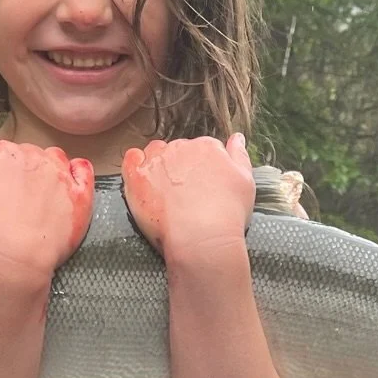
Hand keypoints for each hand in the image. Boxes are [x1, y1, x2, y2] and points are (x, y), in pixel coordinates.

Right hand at [0, 140, 94, 286]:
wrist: (16, 256)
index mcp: (7, 154)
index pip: (3, 151)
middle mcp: (37, 158)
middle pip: (30, 154)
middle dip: (23, 170)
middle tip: (17, 196)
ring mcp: (61, 176)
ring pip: (57, 159)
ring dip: (49, 167)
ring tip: (42, 191)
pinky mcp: (80, 196)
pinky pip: (84, 172)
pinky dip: (78, 172)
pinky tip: (71, 181)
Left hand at [121, 134, 255, 262]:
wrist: (203, 239)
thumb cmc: (228, 216)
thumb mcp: (245, 182)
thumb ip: (239, 156)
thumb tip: (237, 137)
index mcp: (208, 147)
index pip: (200, 149)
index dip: (199, 169)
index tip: (199, 187)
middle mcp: (182, 148)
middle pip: (177, 151)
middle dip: (179, 168)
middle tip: (183, 195)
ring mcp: (158, 161)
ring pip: (153, 153)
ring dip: (157, 166)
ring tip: (163, 192)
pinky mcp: (138, 177)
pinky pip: (131, 159)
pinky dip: (134, 165)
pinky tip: (142, 182)